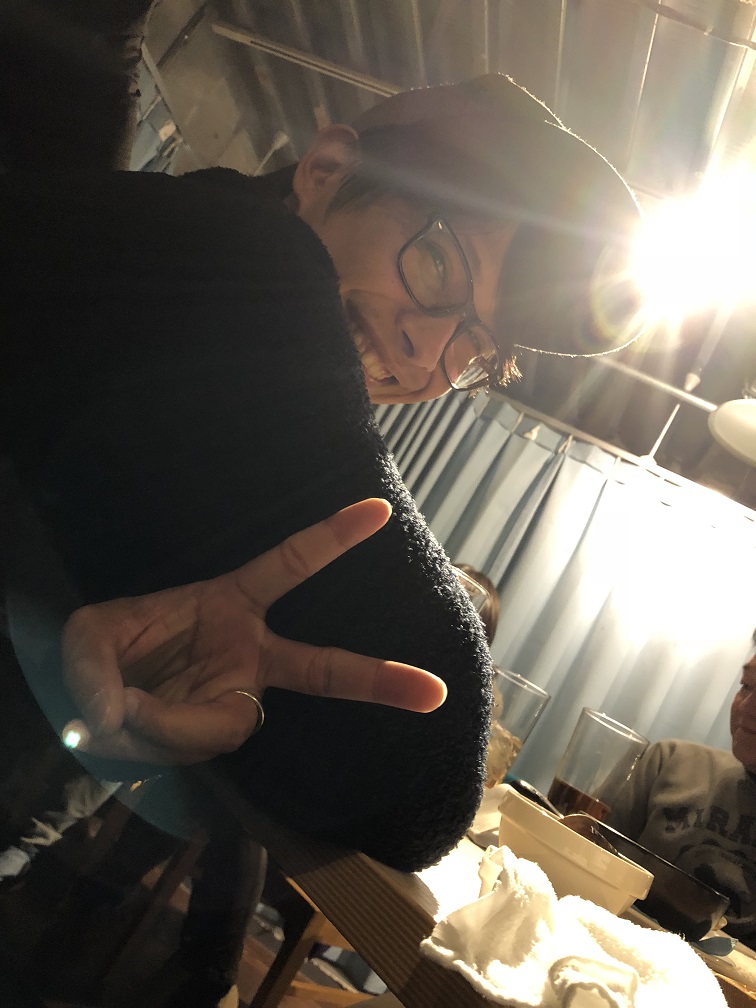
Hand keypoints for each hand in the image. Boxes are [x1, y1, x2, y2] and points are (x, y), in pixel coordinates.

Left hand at [61, 498, 445, 764]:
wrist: (93, 703)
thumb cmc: (104, 652)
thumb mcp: (85, 642)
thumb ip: (95, 670)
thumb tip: (118, 715)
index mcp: (231, 602)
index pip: (288, 565)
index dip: (331, 537)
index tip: (379, 511)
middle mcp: (247, 654)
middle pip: (324, 668)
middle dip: (379, 680)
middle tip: (434, 693)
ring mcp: (237, 699)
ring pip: (228, 720)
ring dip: (167, 718)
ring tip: (120, 705)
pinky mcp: (216, 735)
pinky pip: (199, 742)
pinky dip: (159, 736)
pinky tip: (134, 723)